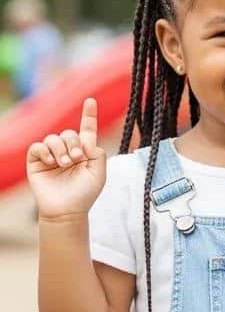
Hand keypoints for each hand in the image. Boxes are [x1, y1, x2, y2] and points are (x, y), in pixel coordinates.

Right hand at [26, 98, 106, 218]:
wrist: (67, 211)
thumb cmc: (85, 193)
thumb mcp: (99, 171)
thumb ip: (97, 152)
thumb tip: (85, 141)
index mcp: (85, 150)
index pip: (87, 128)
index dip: (89, 114)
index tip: (91, 100)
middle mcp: (68, 150)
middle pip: (69, 132)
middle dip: (73, 143)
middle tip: (76, 159)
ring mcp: (52, 156)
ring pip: (53, 137)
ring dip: (60, 148)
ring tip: (65, 163)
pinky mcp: (37, 163)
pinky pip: (37, 147)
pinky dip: (45, 150)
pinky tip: (51, 161)